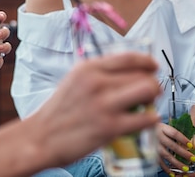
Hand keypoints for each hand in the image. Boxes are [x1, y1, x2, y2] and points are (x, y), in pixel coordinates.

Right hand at [27, 53, 160, 168]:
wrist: (41, 137)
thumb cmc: (60, 111)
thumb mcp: (75, 80)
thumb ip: (98, 74)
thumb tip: (129, 73)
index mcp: (88, 68)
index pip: (129, 57)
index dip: (147, 61)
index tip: (153, 67)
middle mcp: (96, 82)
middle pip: (143, 74)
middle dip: (153, 83)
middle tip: (151, 93)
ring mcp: (103, 104)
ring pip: (148, 90)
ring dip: (154, 98)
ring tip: (148, 105)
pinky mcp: (109, 127)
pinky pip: (145, 119)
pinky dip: (151, 120)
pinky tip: (146, 121)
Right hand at [157, 122, 194, 175]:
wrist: (149, 127)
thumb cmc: (164, 129)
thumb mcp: (170, 127)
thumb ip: (182, 133)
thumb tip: (194, 143)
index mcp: (164, 128)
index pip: (175, 134)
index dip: (183, 140)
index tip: (191, 145)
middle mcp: (158, 136)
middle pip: (172, 145)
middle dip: (183, 153)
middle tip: (193, 159)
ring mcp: (154, 145)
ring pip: (166, 155)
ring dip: (176, 163)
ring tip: (186, 169)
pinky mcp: (152, 152)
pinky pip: (159, 161)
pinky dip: (166, 168)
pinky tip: (173, 173)